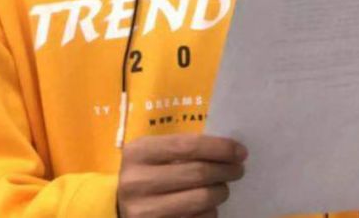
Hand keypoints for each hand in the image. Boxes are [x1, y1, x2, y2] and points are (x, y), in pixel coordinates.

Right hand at [117, 133, 246, 217]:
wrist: (118, 205)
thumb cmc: (144, 172)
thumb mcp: (153, 153)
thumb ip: (181, 148)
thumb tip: (229, 149)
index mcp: (138, 153)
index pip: (188, 146)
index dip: (219, 148)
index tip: (240, 151)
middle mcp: (137, 182)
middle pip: (198, 173)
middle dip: (226, 170)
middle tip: (238, 169)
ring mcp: (145, 211)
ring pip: (201, 200)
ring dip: (221, 192)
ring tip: (222, 188)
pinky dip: (210, 213)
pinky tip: (208, 206)